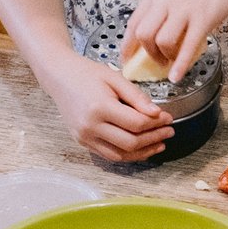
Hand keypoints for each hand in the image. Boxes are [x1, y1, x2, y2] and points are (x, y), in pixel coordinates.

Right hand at [41, 53, 172, 161]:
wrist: (59, 77)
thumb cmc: (86, 73)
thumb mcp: (115, 78)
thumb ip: (137, 97)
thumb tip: (157, 114)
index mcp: (99, 107)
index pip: (136, 123)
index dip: (156, 123)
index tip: (168, 118)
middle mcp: (90, 126)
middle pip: (130, 142)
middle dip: (154, 138)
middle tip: (169, 132)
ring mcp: (84, 137)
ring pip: (121, 155)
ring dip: (143, 152)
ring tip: (159, 144)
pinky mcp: (82, 142)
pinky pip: (109, 155)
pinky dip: (128, 154)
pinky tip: (141, 148)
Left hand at [120, 0, 227, 82]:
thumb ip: (164, 6)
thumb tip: (157, 30)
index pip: (134, 22)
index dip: (127, 45)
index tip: (126, 58)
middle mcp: (166, 0)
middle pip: (144, 34)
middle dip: (146, 53)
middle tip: (155, 61)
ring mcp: (184, 9)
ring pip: (162, 41)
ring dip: (164, 57)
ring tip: (171, 61)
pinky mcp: (203, 19)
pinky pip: (187, 47)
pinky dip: (180, 65)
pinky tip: (177, 75)